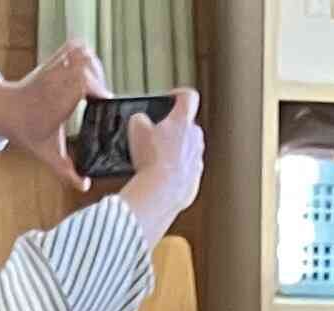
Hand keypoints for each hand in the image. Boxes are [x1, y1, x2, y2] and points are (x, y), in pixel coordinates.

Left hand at [0, 44, 107, 190]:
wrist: (3, 110)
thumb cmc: (26, 132)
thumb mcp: (48, 156)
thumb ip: (68, 173)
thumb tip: (86, 186)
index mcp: (57, 102)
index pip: (82, 81)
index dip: (98, 88)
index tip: (104, 103)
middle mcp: (56, 81)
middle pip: (86, 63)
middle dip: (100, 78)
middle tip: (100, 96)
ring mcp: (54, 68)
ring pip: (81, 52)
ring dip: (94, 65)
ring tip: (95, 83)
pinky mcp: (52, 60)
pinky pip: (73, 46)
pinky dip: (84, 53)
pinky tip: (87, 70)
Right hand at [124, 89, 205, 225]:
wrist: (161, 193)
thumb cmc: (150, 159)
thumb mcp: (135, 128)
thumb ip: (141, 118)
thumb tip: (142, 122)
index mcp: (183, 120)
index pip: (188, 96)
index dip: (178, 95)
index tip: (170, 99)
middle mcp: (196, 137)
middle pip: (187, 125)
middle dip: (173, 128)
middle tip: (155, 136)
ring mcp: (198, 159)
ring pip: (188, 148)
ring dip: (174, 150)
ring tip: (155, 159)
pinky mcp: (196, 178)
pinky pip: (186, 169)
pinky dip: (176, 171)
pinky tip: (160, 176)